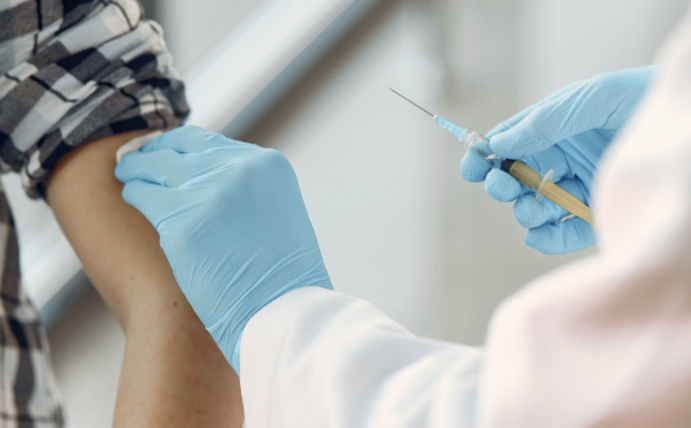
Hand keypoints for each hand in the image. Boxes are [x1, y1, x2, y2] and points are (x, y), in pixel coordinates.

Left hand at [115, 126, 332, 372]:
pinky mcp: (182, 223)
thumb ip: (248, 188)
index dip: (180, 146)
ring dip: (138, 170)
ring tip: (126, 174)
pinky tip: (130, 196)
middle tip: (135, 160)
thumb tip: (207, 177)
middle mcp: (240, 170)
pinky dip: (133, 193)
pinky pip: (143, 195)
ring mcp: (210, 194)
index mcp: (268, 165)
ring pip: (156, 167)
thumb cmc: (282, 277)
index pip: (208, 142)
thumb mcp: (278, 212)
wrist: (282, 314)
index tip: (165, 153)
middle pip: (179, 149)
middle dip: (154, 153)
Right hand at [461, 66, 653, 253]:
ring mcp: (578, 190)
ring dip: (526, 211)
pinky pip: (562, 234)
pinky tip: (541, 234)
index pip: (509, 144)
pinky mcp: (597, 217)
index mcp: (554, 131)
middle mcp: (562, 161)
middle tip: (502, 185)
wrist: (687, 126)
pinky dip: (546, 239)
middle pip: (516, 179)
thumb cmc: (642, 100)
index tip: (470, 166)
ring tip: (534, 208)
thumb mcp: (591, 99)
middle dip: (502, 184)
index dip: (484, 155)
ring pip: (535, 208)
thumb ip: (545, 121)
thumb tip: (500, 142)